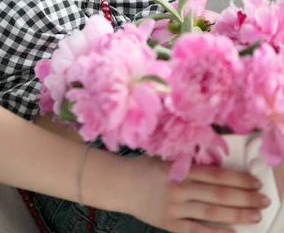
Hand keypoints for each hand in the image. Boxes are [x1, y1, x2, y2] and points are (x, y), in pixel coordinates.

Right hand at [123, 153, 270, 231]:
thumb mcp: (168, 159)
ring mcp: (176, 208)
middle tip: (264, 199)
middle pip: (220, 195)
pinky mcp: (171, 224)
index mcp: (181, 169)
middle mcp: (181, 189)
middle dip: (245, 197)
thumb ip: (191, 165)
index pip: (217, 175)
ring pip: (213, 213)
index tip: (255, 182)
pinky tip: (233, 232)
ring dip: (237, 214)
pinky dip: (217, 232)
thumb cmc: (145, 167)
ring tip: (256, 215)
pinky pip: (198, 230)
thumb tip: (219, 170)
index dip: (239, 179)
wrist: (120, 184)